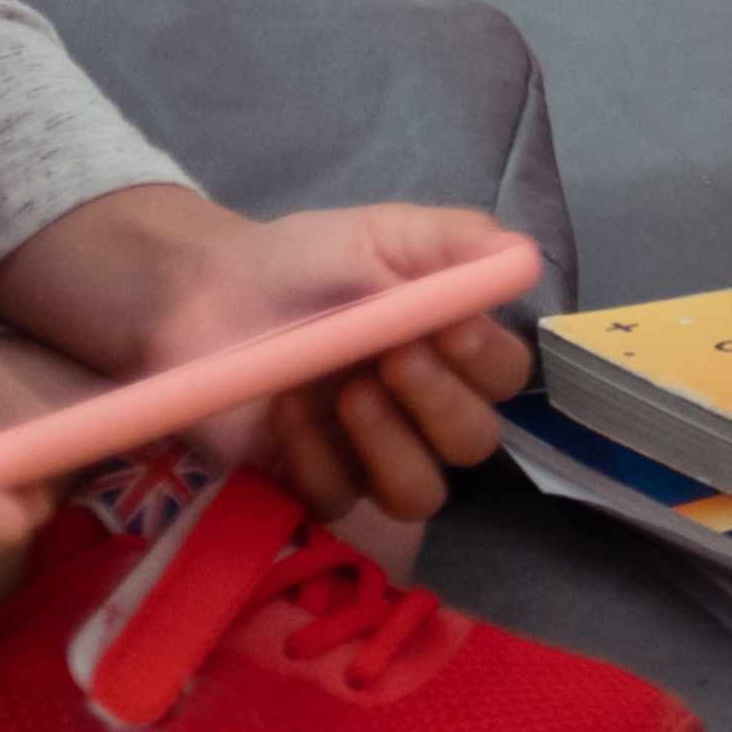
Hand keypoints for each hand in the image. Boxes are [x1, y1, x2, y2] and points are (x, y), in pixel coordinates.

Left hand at [136, 206, 533, 523]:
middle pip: (474, 444)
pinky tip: (288, 410)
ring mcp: (367, 455)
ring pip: (419, 493)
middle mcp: (421, 410)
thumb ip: (456, 240)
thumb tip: (525, 260)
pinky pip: (339, 499)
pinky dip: (318, 457)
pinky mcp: (311, 483)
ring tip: (349, 395)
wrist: (206, 292)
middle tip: (392, 360)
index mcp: (450, 349)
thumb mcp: (383, 232)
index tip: (449, 328)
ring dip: (392, 447)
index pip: (504, 377)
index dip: (486, 363)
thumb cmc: (305, 260)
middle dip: (441, 406)